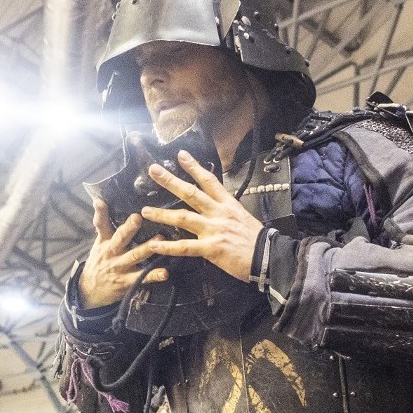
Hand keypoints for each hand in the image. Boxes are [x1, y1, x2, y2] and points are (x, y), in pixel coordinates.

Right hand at [76, 201, 166, 308]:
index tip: (100, 201)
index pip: (100, 224)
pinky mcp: (127, 282)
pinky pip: (142, 278)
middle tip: (138, 218)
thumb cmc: (98, 262)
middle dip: (128, 228)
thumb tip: (100, 199)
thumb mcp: (98, 243)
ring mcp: (120, 267)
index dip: (100, 213)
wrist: (89, 291)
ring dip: (147, 248)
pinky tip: (164, 273)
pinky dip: (153, 275)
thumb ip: (103, 224)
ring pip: (134, 256)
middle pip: (120, 239)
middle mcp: (111, 253)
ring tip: (160, 239)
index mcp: (104, 242)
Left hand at [136, 151, 264, 281]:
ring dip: (161, 214)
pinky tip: (155, 245)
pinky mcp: (211, 248)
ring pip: (183, 217)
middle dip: (170, 181)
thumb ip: (226, 213)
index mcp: (228, 204)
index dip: (194, 167)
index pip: (209, 180)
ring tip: (145, 210)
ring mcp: (214, 229)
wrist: (268, 257)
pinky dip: (168, 247)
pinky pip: (185, 247)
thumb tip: (213, 210)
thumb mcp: (242, 218)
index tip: (181, 155)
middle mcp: (219, 213)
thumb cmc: (257, 240)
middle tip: (153, 170)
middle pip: (191, 193)